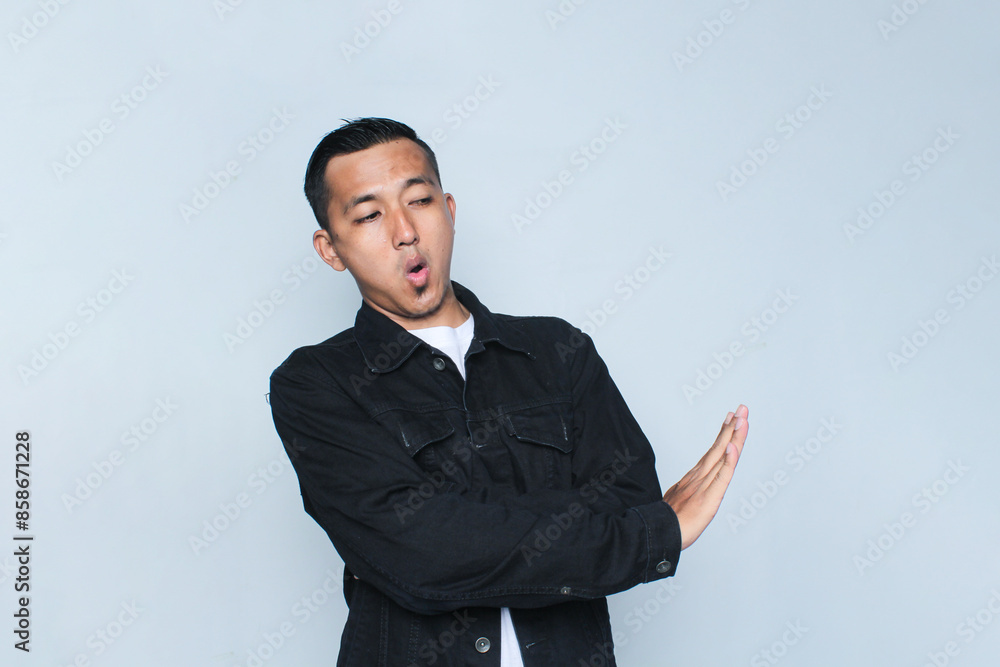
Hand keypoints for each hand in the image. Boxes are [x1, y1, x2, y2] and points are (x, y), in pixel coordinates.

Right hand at [662, 404, 748, 549]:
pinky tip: (732, 446)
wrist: (658, 537)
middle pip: (719, 447)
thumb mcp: (677, 502)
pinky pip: (721, 476)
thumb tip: (688, 489)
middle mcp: (699, 477)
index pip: (712, 452)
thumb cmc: (666, 524)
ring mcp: (703, 485)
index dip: (723, 434)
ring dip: (733, 436)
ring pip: (722, 456)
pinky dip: (728, 460)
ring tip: (741, 418)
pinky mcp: (709, 498)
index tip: (730, 417)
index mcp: (693, 478)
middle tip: (741, 408)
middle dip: (731, 427)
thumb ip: (685, 492)